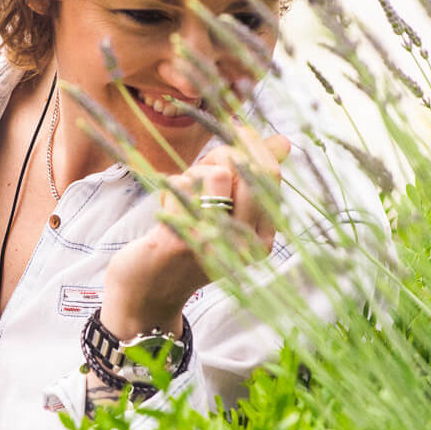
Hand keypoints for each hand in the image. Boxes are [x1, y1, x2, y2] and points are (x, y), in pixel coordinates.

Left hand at [102, 126, 291, 336]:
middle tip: (202, 167)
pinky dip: (171, 188)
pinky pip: (182, 186)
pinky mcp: (180, 239)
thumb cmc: (188, 248)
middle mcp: (243, 245)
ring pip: (216, 174)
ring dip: (193, 173)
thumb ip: (253, 183)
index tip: (237, 131)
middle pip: (247, 170)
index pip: (270, 177)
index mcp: (261, 240)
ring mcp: (213, 242)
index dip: (253, 145)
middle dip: (222, 155)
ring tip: (183, 194)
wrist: (146, 298)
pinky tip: (166, 209)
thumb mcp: (228, 219)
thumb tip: (284, 142)